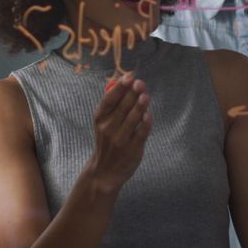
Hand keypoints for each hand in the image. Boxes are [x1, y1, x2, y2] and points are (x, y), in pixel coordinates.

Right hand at [84, 74, 152, 194]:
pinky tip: (148, 114)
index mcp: (99, 119)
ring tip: (145, 95)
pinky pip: (141, 132)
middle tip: (140, 83)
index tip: (129, 76)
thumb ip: (115, 103)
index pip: (109, 100)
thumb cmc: (108, 141)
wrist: (105, 171)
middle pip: (122, 106)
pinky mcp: (133, 149)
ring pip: (133, 118)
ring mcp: (120, 140)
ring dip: (140, 105)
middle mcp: (108, 128)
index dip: (120, 87)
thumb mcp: (103, 123)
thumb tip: (130, 80)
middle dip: (133, 93)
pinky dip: (146, 122)